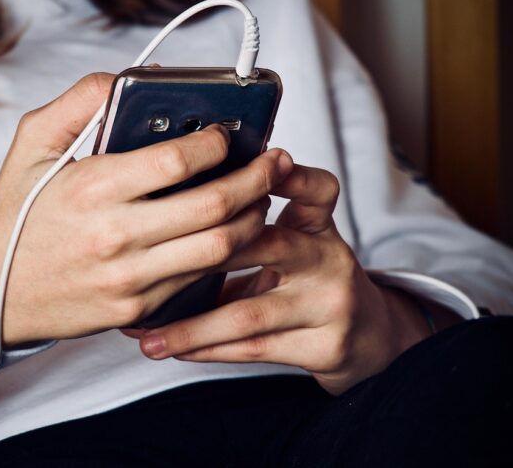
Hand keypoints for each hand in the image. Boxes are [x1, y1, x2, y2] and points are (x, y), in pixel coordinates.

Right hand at [0, 73, 293, 348]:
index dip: (217, 142)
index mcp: (92, 189)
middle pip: (214, 206)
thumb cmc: (16, 214)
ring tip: (261, 199)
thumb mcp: (32, 144)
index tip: (229, 133)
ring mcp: (130, 279)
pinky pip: (198, 280)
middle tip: (273, 163)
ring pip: (219, 248)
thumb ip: (78, 103)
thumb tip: (126, 82)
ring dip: (253, 219)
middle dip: (257, 179)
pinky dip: (225, 255)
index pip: (178, 161)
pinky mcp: (137, 310)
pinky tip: (231, 235)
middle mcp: (115, 236)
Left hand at [131, 159, 443, 394]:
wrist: (364, 335)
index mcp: (318, 226)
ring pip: (249, 314)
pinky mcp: (324, 345)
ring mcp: (330, 305)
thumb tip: (168, 218)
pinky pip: (253, 349)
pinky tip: (175, 349)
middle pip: (268, 245)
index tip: (260, 163)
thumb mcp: (295, 241)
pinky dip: (207, 349)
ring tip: (148, 334)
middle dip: (203, 256)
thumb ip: (249, 227)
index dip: (290, 176)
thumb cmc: (308, 281)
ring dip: (191, 327)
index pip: (316, 190)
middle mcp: (328, 259)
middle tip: (151, 264)